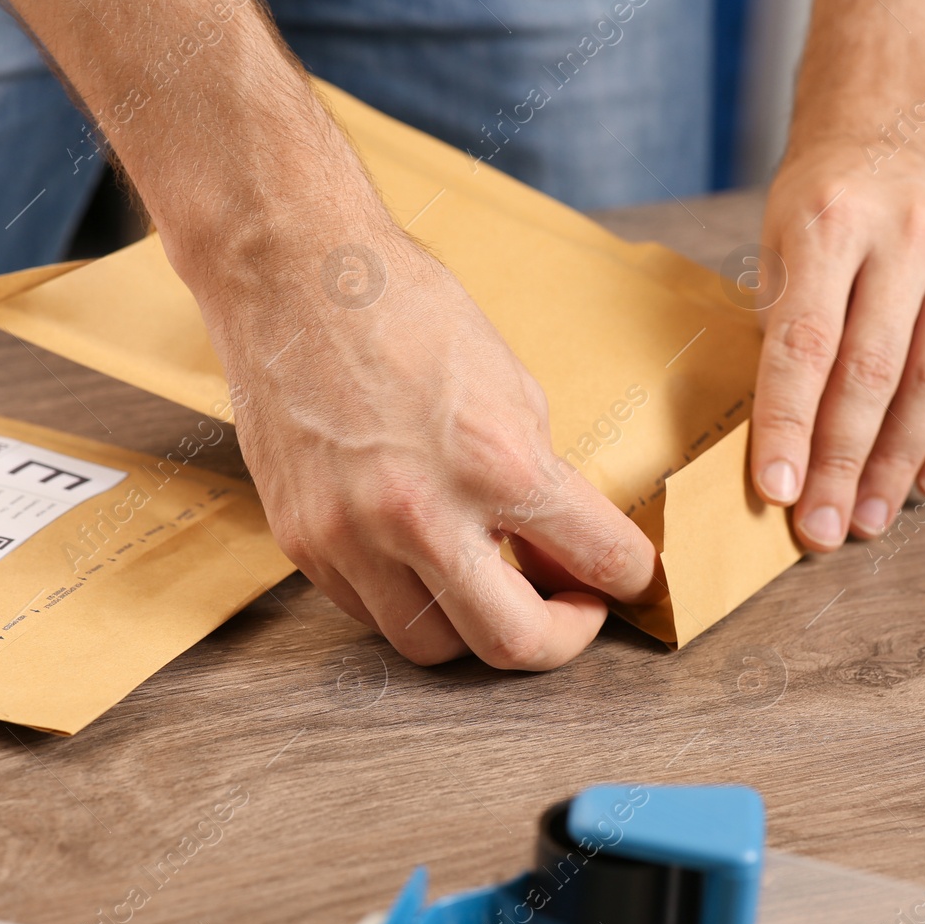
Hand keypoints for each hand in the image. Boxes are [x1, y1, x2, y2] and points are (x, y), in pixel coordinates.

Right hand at [190, 226, 660, 669]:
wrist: (293, 276)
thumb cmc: (407, 313)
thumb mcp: (512, 388)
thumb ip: (542, 480)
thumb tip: (563, 553)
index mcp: (496, 463)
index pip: (597, 559)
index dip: (630, 580)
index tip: (627, 581)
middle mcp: (422, 514)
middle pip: (512, 644)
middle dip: (558, 637)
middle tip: (567, 607)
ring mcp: (353, 537)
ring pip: (432, 647)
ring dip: (472, 626)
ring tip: (486, 579)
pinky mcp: (303, 542)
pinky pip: (369, 612)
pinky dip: (407, 599)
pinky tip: (420, 556)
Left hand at [749, 139, 924, 549]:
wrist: (899, 128)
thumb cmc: (823, 204)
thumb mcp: (777, 246)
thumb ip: (781, 332)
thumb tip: (782, 448)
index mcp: (830, 220)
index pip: (806, 344)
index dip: (790, 426)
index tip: (778, 492)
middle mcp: (909, 230)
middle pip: (874, 374)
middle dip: (843, 463)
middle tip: (823, 529)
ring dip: (900, 465)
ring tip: (868, 517)